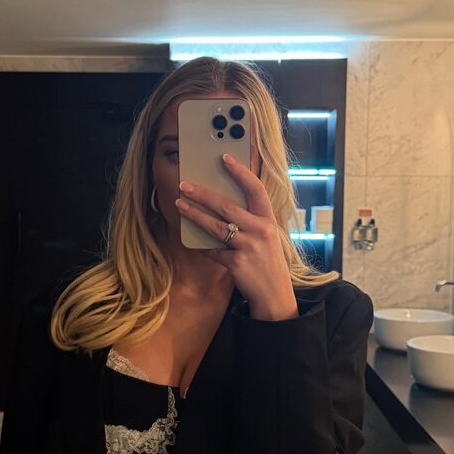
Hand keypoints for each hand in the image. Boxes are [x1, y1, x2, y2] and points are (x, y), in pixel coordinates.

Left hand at [174, 153, 297, 319]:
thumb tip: (222, 205)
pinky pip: (213, 250)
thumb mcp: (266, 238)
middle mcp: (261, 230)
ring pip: (216, 226)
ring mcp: (249, 247)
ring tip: (179, 205)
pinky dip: (203, 246)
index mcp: (269, 220)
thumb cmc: (267, 263)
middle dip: (203, 194)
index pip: (255, 189)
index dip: (240, 172)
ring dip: (195, 214)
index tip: (224, 158)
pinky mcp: (237, 263)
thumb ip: (250, 222)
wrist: (275, 295)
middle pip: (227, 206)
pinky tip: (193, 242)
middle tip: (185, 185)